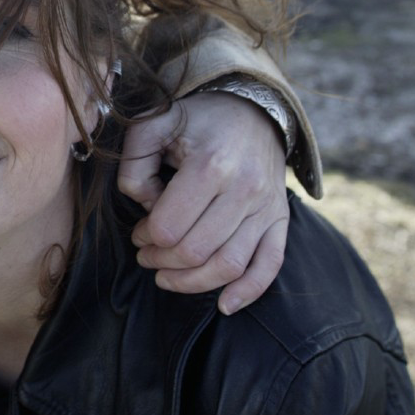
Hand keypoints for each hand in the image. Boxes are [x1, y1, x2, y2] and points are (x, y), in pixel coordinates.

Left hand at [119, 91, 288, 313]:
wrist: (252, 109)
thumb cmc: (196, 120)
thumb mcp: (153, 125)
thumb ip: (135, 164)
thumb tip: (145, 206)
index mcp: (211, 165)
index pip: (170, 227)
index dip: (146, 237)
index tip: (139, 231)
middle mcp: (244, 189)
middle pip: (196, 251)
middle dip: (162, 261)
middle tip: (146, 254)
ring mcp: (266, 207)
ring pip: (229, 265)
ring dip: (192, 282)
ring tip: (167, 276)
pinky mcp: (279, 219)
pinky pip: (269, 265)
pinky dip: (248, 292)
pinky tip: (224, 305)